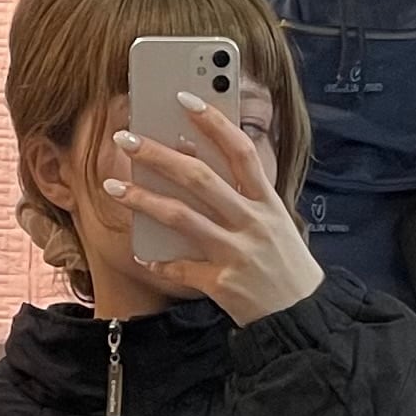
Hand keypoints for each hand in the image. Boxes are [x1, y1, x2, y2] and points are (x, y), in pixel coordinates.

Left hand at [105, 98, 322, 326]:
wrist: (302, 317)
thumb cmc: (284, 264)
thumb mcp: (275, 222)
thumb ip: (244, 195)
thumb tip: (194, 160)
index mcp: (268, 202)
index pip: (241, 150)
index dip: (213, 122)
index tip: (185, 98)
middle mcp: (252, 222)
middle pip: (200, 178)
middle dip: (159, 155)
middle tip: (127, 139)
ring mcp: (237, 254)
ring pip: (182, 218)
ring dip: (143, 200)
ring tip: (113, 187)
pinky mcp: (222, 285)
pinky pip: (181, 268)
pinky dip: (158, 261)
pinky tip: (140, 255)